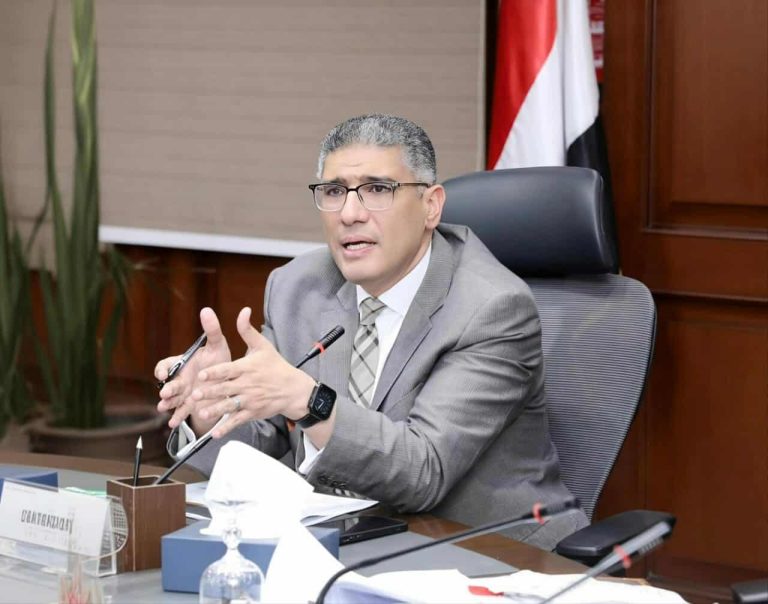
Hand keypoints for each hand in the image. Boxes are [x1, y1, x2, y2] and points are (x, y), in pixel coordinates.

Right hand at [155, 307, 231, 432]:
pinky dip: (176, 417)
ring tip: (164, 408)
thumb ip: (212, 329)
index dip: (163, 369)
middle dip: (167, 388)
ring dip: (167, 403)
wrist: (228, 379)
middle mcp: (179, 379)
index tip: (164, 374)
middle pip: (169, 384)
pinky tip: (173, 423)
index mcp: (182, 364)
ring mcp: (184, 393)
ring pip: (172, 399)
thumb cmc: (219, 359)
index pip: (165, 365)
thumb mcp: (218, 345)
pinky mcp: (190, 405)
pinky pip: (181, 411)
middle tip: (166, 392)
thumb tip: (207, 309)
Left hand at [189, 307, 315, 437]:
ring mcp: (251, 400)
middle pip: (226, 389)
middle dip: (210, 392)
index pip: (228, 370)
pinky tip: (215, 433)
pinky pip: (238, 421)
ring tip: (201, 413)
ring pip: (230, 406)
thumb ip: (248, 330)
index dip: (215, 373)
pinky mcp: (253, 412)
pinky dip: (227, 427)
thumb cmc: (276, 366)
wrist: (294, 389)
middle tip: (195, 395)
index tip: (202, 375)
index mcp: (247, 367)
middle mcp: (248, 384)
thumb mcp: (263, 346)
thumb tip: (243, 310)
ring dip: (215, 410)